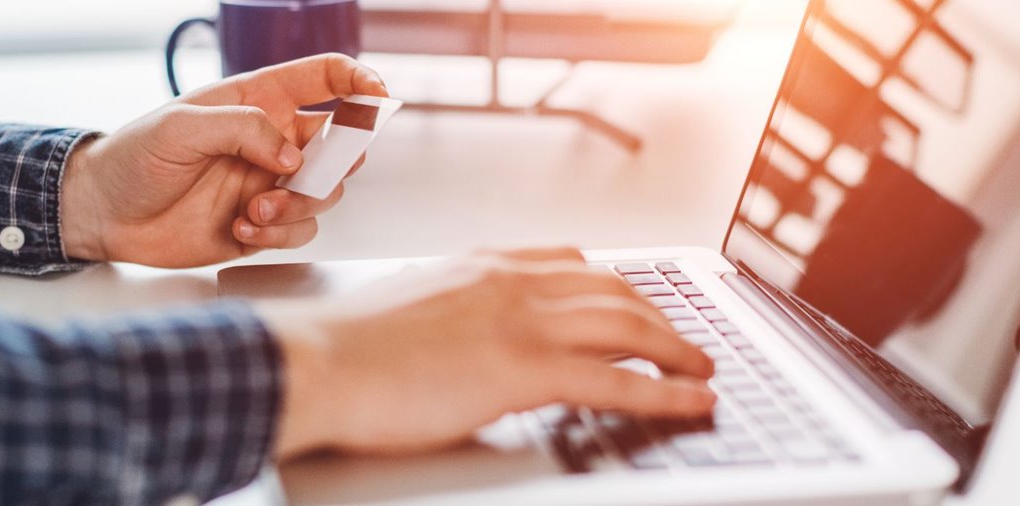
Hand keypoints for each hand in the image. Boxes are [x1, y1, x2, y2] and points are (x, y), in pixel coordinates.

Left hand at [60, 53, 387, 266]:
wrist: (104, 214)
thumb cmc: (133, 158)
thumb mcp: (182, 127)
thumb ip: (243, 129)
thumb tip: (293, 155)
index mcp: (259, 101)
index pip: (325, 79)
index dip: (359, 82)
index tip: (378, 97)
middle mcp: (273, 141)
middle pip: (342, 143)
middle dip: (338, 161)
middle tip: (306, 172)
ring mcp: (270, 185)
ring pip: (326, 193)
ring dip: (298, 205)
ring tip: (254, 211)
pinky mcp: (263, 226)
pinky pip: (301, 231)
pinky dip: (279, 235)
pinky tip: (241, 229)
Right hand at [258, 247, 717, 459]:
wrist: (318, 361)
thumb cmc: (344, 347)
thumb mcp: (408, 308)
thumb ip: (451, 314)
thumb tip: (464, 341)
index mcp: (481, 266)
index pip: (569, 261)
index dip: (614, 284)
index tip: (635, 298)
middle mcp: (512, 282)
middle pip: (613, 288)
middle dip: (658, 315)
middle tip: (683, 340)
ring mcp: (523, 321)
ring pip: (629, 325)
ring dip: (675, 349)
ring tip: (701, 369)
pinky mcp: (526, 368)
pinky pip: (619, 380)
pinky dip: (666, 393)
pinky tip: (691, 401)